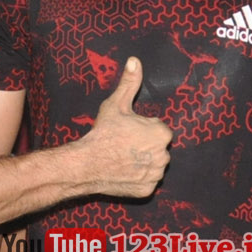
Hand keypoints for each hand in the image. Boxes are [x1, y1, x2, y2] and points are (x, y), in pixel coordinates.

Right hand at [77, 58, 171, 197]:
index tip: (127, 132)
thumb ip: (129, 83)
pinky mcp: (147, 190)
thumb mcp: (116, 104)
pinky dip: (137, 178)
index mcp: (161, 133)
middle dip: (144, 146)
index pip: (159, 129)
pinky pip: (146, 182)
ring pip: (153, 165)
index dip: (142, 129)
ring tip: (122, 158)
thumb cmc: (103, 133)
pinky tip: (123, 172)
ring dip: (142, 162)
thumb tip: (134, 60)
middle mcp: (163, 155)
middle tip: (123, 145)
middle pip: (157, 148)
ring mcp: (155, 175)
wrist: (87, 164)